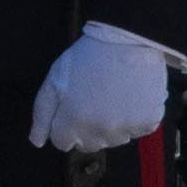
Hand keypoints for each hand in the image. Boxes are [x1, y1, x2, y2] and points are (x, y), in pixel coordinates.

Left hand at [29, 22, 178, 154]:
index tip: (71, 111)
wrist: (129, 42)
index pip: (62, 143)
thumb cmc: (86, 58)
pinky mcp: (149, 122)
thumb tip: (37, 142)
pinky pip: (138, 131)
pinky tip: (130, 99)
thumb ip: (42, 114)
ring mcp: (126, 128)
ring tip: (113, 99)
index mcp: (73, 121)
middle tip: (93, 103)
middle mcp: (100, 130)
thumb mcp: (54, 81)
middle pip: (89, 144)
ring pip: (114, 140)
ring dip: (111, 126)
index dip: (64, 127)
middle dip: (86, 129)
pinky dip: (135, 119)